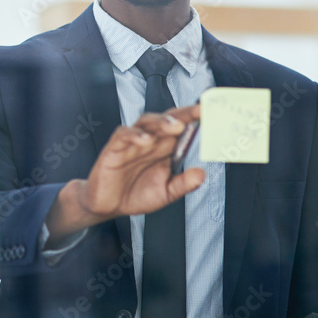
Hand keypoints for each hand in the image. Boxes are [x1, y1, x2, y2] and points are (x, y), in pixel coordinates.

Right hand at [46, 105, 205, 242]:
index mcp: (164, 149)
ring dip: (161, 122)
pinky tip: (145, 140)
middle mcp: (150, 141)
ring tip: (175, 126)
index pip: (181, 127)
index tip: (210, 112)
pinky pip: (123, 135)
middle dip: (183, 114)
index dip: (194, 119)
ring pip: (146, 122)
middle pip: (166, 119)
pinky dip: (134, 135)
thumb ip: (183, 184)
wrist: (107, 206)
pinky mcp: (114, 148)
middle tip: (198, 111)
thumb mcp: (165, 194)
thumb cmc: (134, 194)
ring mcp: (132, 143)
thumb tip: (201, 174)